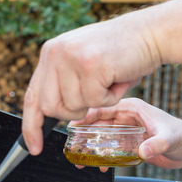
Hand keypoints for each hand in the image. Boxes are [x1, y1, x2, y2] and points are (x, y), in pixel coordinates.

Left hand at [21, 13, 160, 154]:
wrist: (150, 32)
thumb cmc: (120, 54)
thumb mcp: (82, 64)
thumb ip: (62, 84)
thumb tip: (47, 114)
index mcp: (50, 53)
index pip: (32, 97)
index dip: (31, 126)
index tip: (35, 148)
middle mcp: (55, 53)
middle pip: (50, 108)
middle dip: (73, 113)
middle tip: (95, 96)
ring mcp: (70, 57)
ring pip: (74, 107)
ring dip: (97, 102)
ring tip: (109, 79)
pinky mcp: (89, 64)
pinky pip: (95, 101)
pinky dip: (112, 98)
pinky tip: (118, 77)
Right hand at [72, 98, 181, 170]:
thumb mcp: (170, 138)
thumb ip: (157, 144)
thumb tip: (144, 151)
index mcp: (132, 109)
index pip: (103, 108)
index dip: (86, 116)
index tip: (74, 126)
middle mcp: (126, 118)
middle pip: (97, 123)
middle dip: (84, 135)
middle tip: (73, 146)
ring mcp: (126, 131)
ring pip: (101, 137)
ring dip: (90, 148)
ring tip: (82, 160)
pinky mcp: (128, 144)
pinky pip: (109, 149)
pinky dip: (102, 157)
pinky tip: (99, 167)